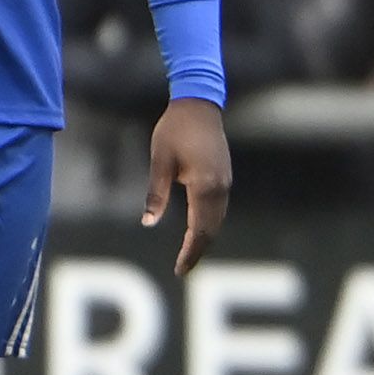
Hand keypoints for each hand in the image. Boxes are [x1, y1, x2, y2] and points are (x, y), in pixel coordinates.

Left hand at [146, 97, 232, 273]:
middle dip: (198, 251)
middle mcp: (220, 188)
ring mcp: (225, 182)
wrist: (199, 104)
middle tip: (182, 269)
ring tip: (189, 254)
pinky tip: (198, 229)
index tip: (178, 270)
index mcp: (204, 186)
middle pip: (212, 230)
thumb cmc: (174, 130)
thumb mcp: (160, 161)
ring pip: (218, 220)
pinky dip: (210, 224)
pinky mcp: (225, 176)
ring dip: (205, 239)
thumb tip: (148, 223)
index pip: (199, 230)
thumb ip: (156, 194)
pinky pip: (219, 208)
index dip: (189, 252)